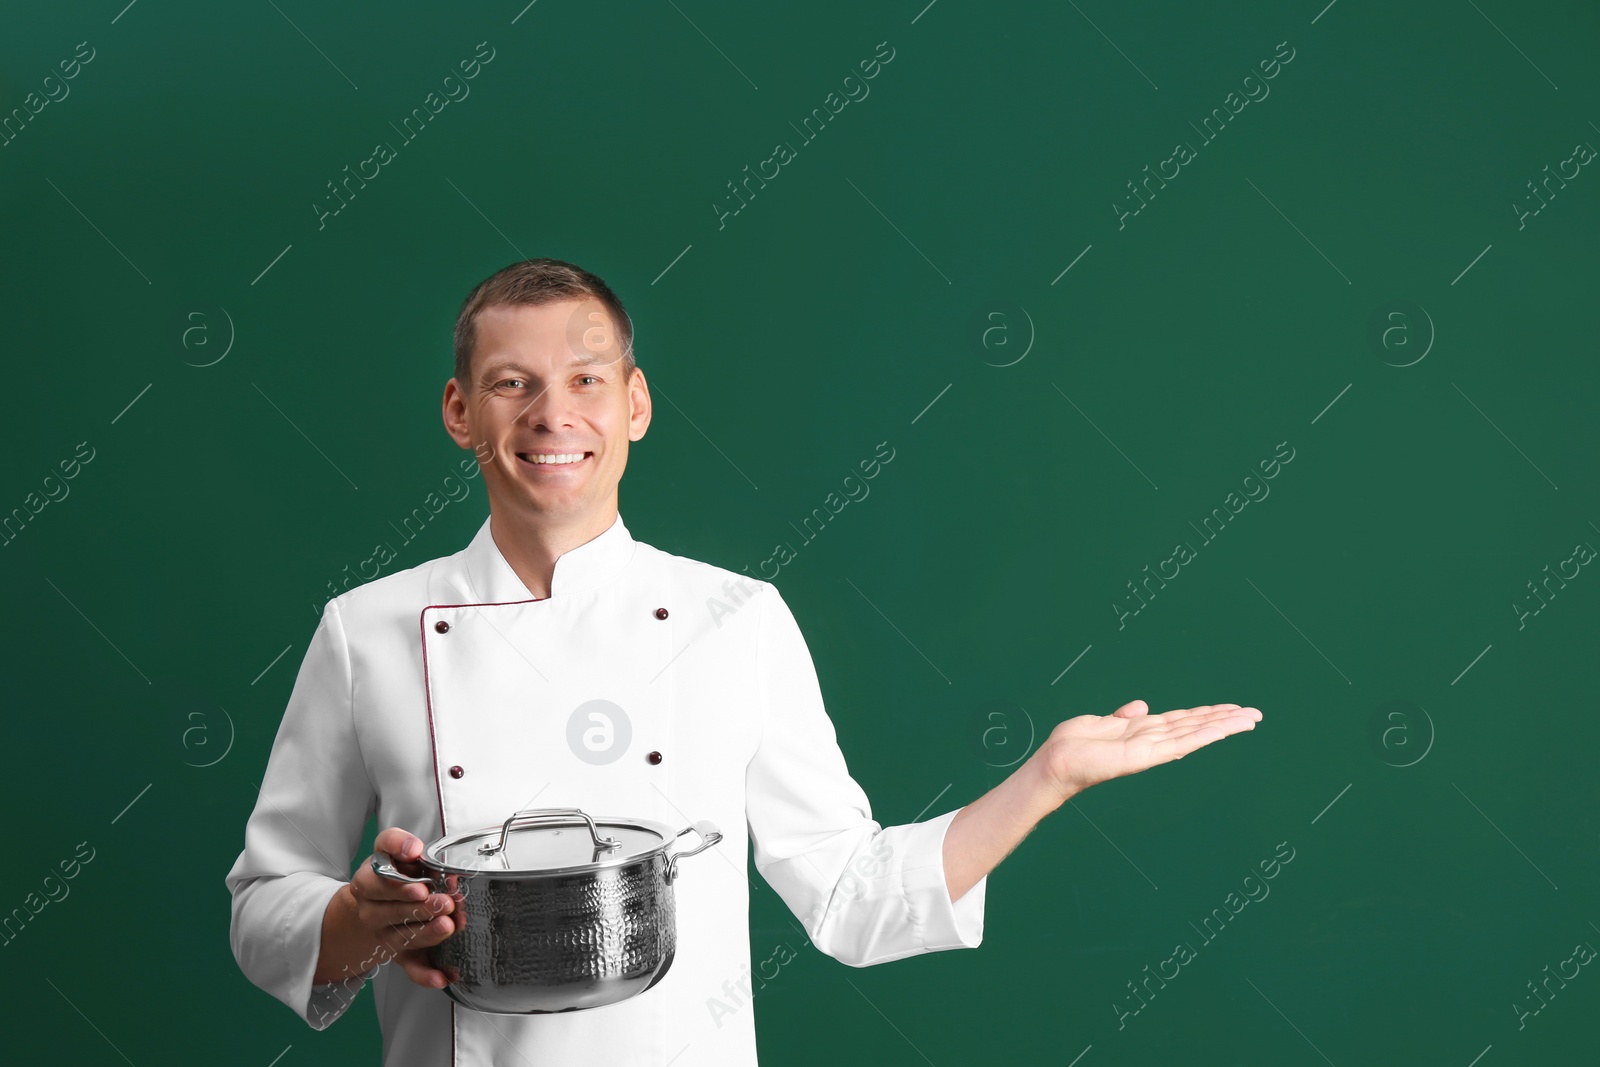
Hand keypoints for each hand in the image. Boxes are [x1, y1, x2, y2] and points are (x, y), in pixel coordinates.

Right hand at [343, 827, 461, 988]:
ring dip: (427, 935)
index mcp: (367, 884)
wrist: (379, 899)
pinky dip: (426, 975)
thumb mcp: (390, 848)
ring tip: (449, 926)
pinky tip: (443, 977)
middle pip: (393, 914)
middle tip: (445, 904)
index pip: (377, 886)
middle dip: (421, 910)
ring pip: (403, 940)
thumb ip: (397, 842)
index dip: (399, 889)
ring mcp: (386, 935)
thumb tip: (411, 848)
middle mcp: (372, 913)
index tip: (421, 888)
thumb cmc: (393, 868)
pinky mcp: (402, 954)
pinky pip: (411, 968)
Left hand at [1033, 700, 1261, 800]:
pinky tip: (1222, 729)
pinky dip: (1202, 735)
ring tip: (1250, 719)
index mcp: (1143, 731)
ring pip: (1195, 734)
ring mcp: (1152, 749)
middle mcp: (1152, 740)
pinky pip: (1180, 743)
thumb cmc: (1074, 745)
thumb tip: (1142, 705)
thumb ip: (1124, 716)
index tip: (1232, 708)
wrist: (1057, 762)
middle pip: (1196, 726)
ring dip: (1223, 726)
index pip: (1183, 720)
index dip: (1208, 714)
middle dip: (1225, 719)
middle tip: (1255, 714)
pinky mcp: (1145, 756)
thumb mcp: (1101, 722)